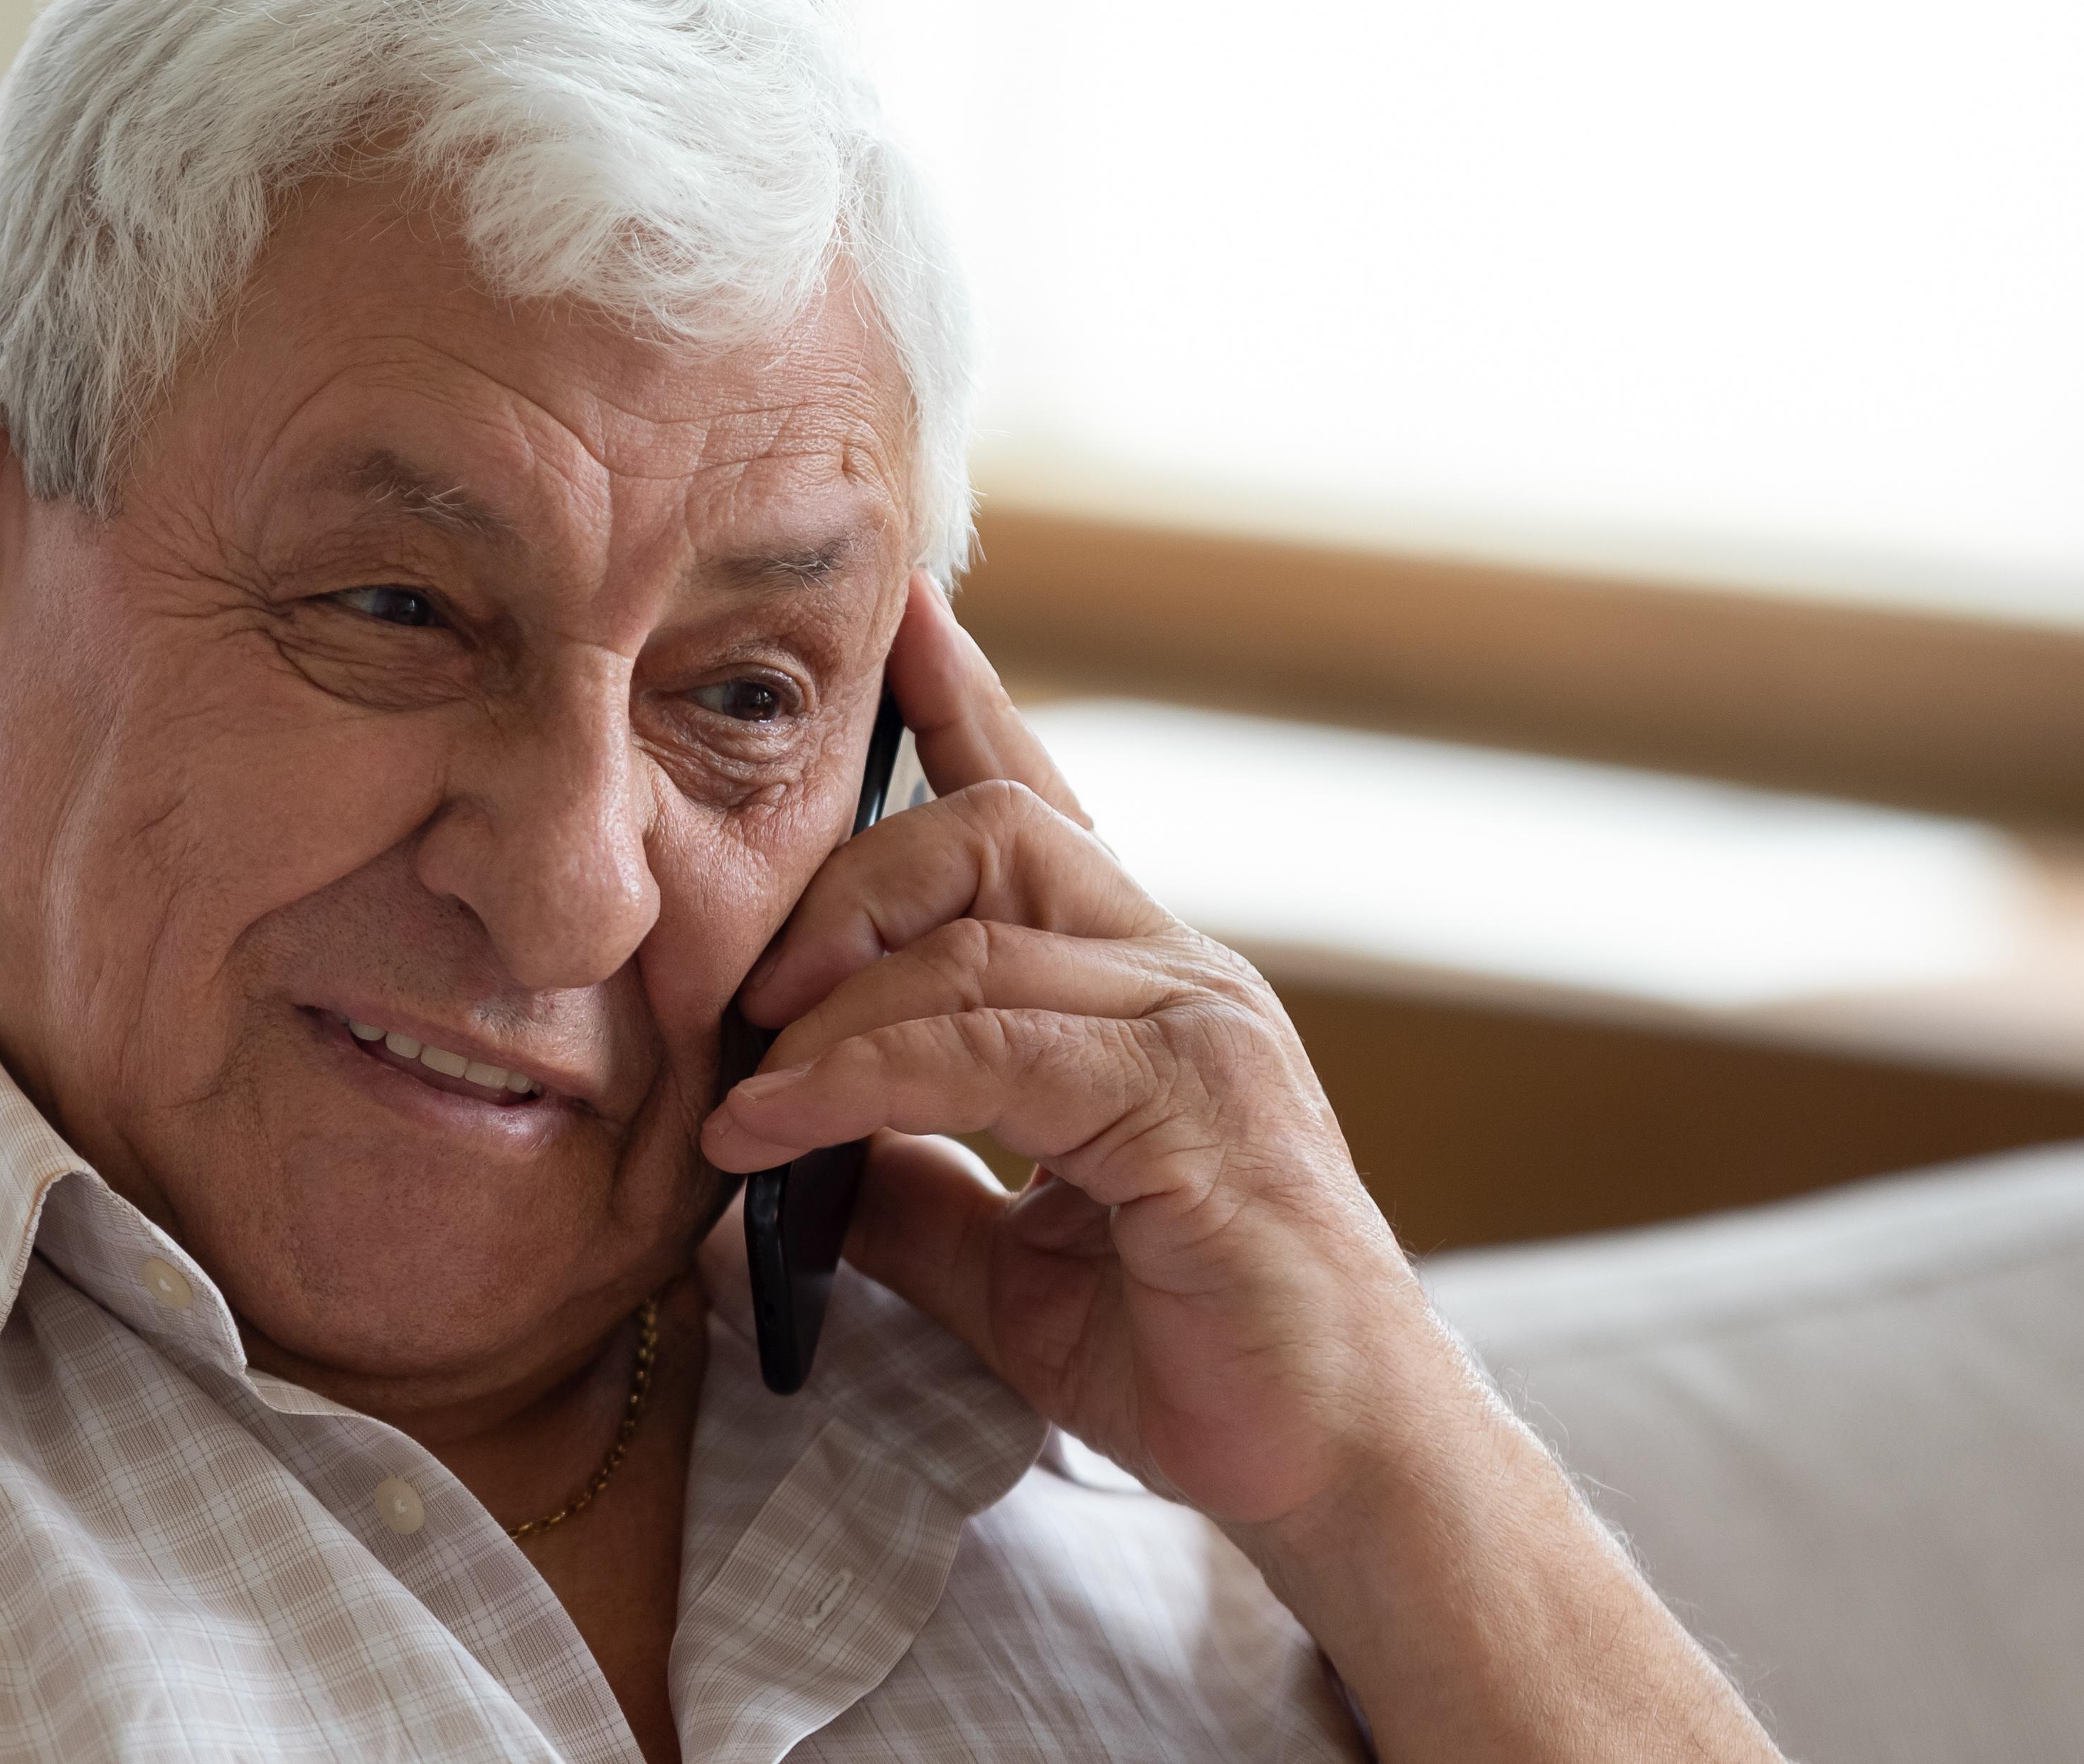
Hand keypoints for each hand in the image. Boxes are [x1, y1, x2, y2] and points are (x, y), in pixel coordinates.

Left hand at [701, 573, 1456, 1526]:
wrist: (1340, 1463)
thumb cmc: (1195, 1354)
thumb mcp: (1007, 1265)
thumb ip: (910, 1185)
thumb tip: (783, 1155)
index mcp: (1141, 987)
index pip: (1039, 806)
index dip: (962, 707)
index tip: (898, 620)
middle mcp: (1179, 972)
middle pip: (987, 828)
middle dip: (842, 881)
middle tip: (745, 989)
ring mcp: (1195, 1024)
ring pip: (977, 925)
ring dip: (829, 1000)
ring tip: (742, 1086)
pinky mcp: (1188, 1100)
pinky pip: (987, 1044)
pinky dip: (858, 1078)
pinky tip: (776, 1130)